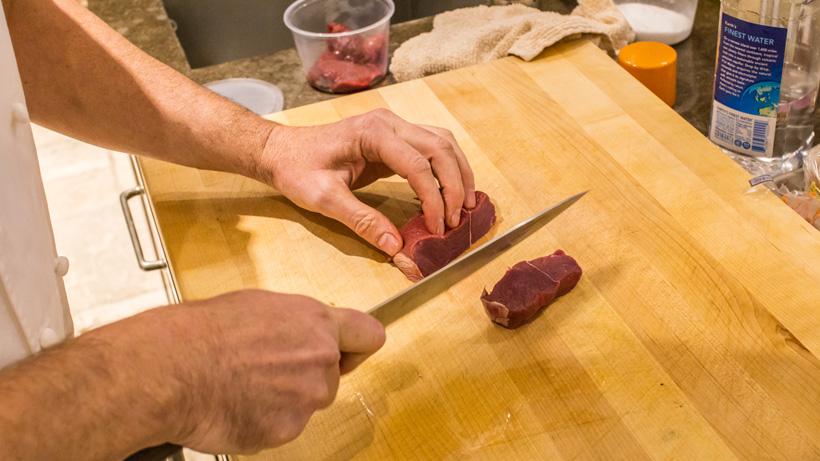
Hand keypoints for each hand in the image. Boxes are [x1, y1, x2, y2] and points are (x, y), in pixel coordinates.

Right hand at [130, 290, 384, 453]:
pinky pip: (282, 427)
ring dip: (283, 400)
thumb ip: (294, 323)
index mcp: (317, 323)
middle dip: (305, 377)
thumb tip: (298, 332)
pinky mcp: (285, 431)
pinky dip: (262, 421)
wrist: (172, 369)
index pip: (369, 336)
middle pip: (330, 377)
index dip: (357, 347)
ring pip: (305, 404)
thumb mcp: (258, 305)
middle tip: (263, 369)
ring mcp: (305, 399)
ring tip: (242, 385)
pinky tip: (234, 404)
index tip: (348, 353)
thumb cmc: (204, 331)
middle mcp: (320, 361)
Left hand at [255, 108, 475, 254]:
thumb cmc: (297, 170)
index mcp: (373, 133)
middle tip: (458, 219)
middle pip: (440, 147)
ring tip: (465, 205)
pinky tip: (449, 192)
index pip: (419, 164)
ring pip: (442, 142)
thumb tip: (395, 247)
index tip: (437, 227)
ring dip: (458, 172)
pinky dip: (446, 168)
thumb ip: (362, 221)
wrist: (282, 151)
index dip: (434, 198)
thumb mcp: (324, 199)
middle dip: (455, 184)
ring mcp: (393, 126)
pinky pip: (431, 147)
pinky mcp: (394, 137)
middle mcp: (389, 123)